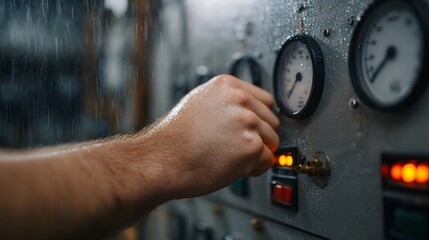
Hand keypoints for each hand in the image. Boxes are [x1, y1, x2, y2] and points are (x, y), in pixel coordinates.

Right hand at [144, 75, 278, 198]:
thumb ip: (226, 103)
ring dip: (257, 153)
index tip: (251, 129)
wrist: (163, 160)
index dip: (259, 119)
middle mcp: (239, 99)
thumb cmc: (175, 139)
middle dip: (259, 136)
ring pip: (272, 140)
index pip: (265, 100)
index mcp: (227, 85)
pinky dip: (254, 168)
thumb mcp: (200, 103)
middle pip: (271, 120)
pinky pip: (267, 160)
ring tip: (231, 155)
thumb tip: (249, 111)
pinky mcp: (251, 146)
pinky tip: (234, 166)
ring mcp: (247, 121)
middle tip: (236, 146)